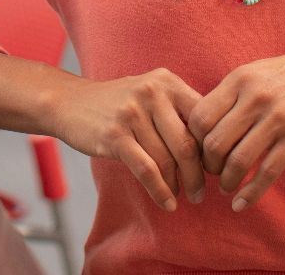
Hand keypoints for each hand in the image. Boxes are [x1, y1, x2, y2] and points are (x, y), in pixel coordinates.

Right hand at [46, 68, 206, 211]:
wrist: (68, 102)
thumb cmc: (117, 103)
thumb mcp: (150, 93)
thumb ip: (179, 111)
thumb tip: (216, 147)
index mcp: (167, 82)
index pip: (203, 119)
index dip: (213, 149)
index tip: (215, 169)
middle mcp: (152, 93)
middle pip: (187, 144)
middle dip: (198, 174)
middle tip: (202, 193)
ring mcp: (132, 113)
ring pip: (167, 160)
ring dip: (179, 186)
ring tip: (183, 198)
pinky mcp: (115, 135)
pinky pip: (146, 170)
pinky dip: (160, 191)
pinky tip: (167, 203)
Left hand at [187, 42, 284, 211]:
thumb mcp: (255, 72)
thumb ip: (229, 95)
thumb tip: (199, 125)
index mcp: (239, 80)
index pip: (199, 118)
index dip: (193, 141)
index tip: (198, 152)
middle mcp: (255, 98)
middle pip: (214, 143)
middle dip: (208, 166)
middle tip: (212, 172)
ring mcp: (278, 119)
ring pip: (237, 161)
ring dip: (226, 182)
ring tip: (226, 187)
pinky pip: (267, 172)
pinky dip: (250, 193)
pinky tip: (241, 204)